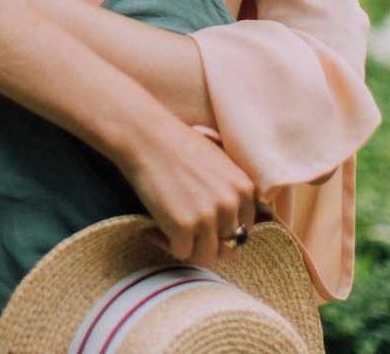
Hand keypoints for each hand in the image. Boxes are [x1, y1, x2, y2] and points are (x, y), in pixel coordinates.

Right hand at [118, 113, 255, 265]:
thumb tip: (232, 228)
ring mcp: (208, 216)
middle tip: (185, 231)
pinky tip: (152, 228)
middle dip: (206, 241)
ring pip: (206, 255)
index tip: (202, 223)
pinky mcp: (184, 226)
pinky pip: (181, 253)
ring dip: (187, 247)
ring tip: (168, 231)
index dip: (221, 230)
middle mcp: (231, 204)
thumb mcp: (218, 162)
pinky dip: (165, 244)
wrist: (145, 134)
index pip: (244, 229)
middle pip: (227, 246)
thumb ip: (230, 190)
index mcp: (244, 188)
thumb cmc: (176, 143)